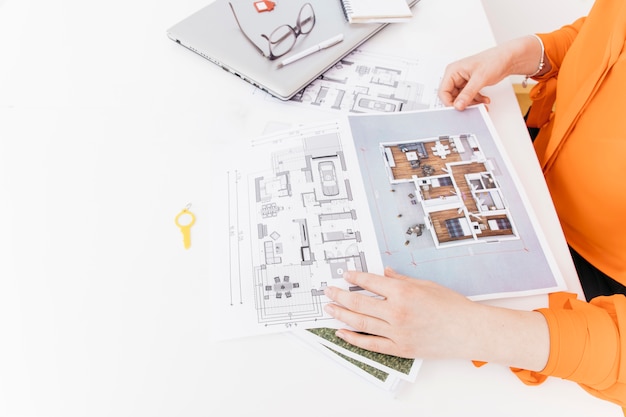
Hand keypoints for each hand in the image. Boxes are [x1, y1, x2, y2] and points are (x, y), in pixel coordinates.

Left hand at [324, 267, 549, 370]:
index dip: (354, 277)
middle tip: (329, 291)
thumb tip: (385, 273)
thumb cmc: (451, 306)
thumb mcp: (425, 285)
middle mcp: (396, 312)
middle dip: (340, 295)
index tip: (345, 274)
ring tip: (329, 308)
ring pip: (360, 322)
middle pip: (359, 302)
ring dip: (341, 314)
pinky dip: (353, 338)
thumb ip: (401, 280)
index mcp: (403, 292)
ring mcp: (396, 332)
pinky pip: (370, 343)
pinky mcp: (399, 348)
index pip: (370, 282)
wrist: (468, 331)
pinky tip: (342, 331)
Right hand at [438, 36, 547, 110]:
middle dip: (462, 103)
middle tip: (471, 107)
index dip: (449, 102)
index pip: (443, 91)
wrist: (507, 59)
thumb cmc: (493, 60)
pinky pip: (469, 97)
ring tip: (481, 103)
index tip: (458, 109)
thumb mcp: (479, 79)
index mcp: (453, 71)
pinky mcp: (470, 84)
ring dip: (471, 103)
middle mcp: (456, 76)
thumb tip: (458, 105)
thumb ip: (467, 94)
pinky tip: (484, 100)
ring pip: (461, 98)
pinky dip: (477, 100)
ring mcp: (463, 81)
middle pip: (452, 96)